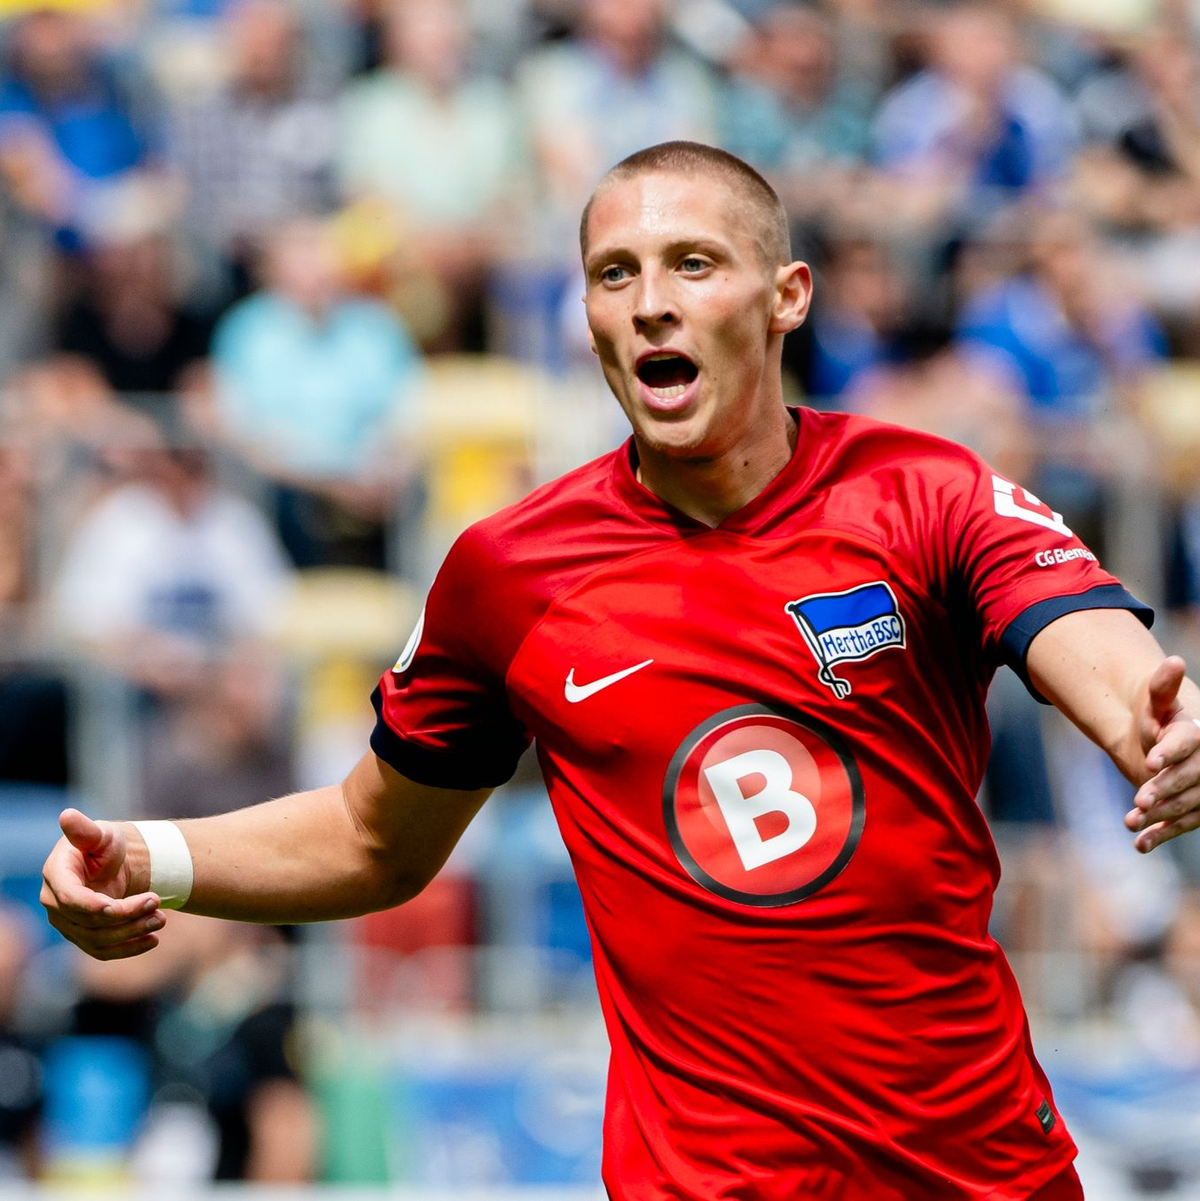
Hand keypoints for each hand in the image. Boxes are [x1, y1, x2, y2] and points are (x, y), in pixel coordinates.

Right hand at [40, 809, 163, 959]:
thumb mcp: (100, 834)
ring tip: (162, 918)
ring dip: (132, 932)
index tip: (117, 906)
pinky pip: (103, 951)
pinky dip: (129, 949)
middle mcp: (55, 903)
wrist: (114, 864)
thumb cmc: (105, 845)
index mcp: (56, 874)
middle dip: (125, 915)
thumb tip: (67, 815)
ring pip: (98, 939)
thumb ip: (84, 830)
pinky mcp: (84, 936)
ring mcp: (67, 923)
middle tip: (158, 902)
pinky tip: (153, 940)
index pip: (70, 898)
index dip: (91, 905)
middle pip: (88, 921)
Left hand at [1125, 657, 1199, 851]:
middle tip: (1139, 799)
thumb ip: (1161, 688)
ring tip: (1131, 822)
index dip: (1169, 752)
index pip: (1185, 744)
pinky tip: (1140, 845)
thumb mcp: (1155, 703)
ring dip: (1160, 817)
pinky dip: (1160, 835)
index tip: (1149, 760)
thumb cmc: (1160, 720)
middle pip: (1187, 779)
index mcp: (1196, 735)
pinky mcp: (1194, 811)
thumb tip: (1172, 661)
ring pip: (1184, 806)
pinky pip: (1180, 825)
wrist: (1162, 744)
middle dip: (1164, 789)